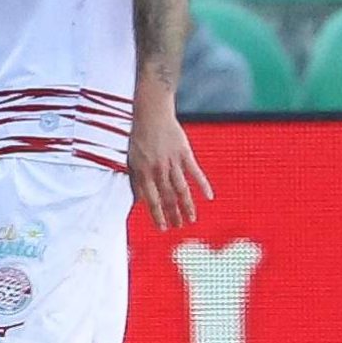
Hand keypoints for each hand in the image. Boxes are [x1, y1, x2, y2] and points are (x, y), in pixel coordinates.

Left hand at [128, 106, 212, 230]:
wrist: (151, 114)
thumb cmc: (140, 137)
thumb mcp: (131, 159)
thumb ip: (136, 180)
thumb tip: (138, 200)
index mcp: (143, 172)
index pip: (151, 199)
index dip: (157, 215)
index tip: (163, 228)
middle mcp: (158, 169)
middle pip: (167, 197)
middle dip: (173, 214)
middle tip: (179, 227)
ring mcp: (172, 162)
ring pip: (181, 189)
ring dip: (187, 205)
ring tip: (191, 219)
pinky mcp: (185, 153)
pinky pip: (195, 172)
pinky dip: (203, 185)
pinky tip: (209, 196)